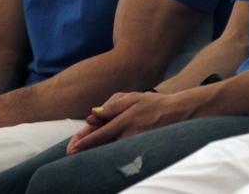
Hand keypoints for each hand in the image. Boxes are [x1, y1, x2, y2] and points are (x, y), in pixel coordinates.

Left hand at [66, 92, 190, 153]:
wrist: (177, 112)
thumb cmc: (153, 103)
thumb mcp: (132, 97)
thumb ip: (112, 105)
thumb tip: (92, 115)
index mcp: (125, 120)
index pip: (99, 134)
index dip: (84, 141)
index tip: (72, 148)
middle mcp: (129, 134)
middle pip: (101, 145)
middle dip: (86, 148)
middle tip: (71, 151)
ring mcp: (134, 142)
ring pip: (109, 149)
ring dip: (95, 150)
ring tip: (82, 151)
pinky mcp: (138, 146)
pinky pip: (119, 150)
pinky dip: (108, 150)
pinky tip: (101, 150)